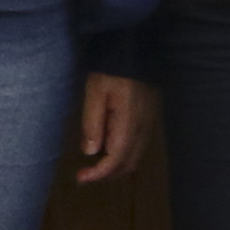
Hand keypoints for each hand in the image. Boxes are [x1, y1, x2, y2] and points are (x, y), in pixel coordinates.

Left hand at [67, 70, 156, 184]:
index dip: (98, 174)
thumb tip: (91, 152)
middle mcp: (143, 128)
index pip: (116, 160)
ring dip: (115, 166)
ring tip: (94, 166)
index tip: (80, 178)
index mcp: (129, 124)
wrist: (134, 51)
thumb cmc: (110, 70)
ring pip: (135, 157)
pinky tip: (108, 149)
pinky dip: (123, 155)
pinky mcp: (149, 118)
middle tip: (85, 175)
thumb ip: (93, 123)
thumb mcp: (95, 93)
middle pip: (128, 164)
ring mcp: (149, 124)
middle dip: (106, 174)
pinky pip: (138, 146)